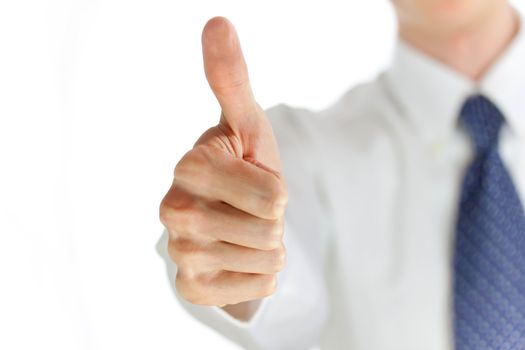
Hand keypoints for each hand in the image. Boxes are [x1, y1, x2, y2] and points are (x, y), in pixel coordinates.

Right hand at [160, 17, 287, 306]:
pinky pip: (259, 287)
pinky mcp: (193, 288)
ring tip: (244, 231)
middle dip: (272, 219)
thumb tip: (217, 22)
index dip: (276, 190)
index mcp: (188, 168)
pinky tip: (238, 258)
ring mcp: (181, 254)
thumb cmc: (240, 166)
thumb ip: (231, 77)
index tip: (252, 180)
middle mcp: (173, 212)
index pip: (273, 195)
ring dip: (268, 246)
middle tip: (250, 209)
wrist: (226, 218)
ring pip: (267, 260)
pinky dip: (261, 273)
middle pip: (269, 229)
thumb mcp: (245, 123)